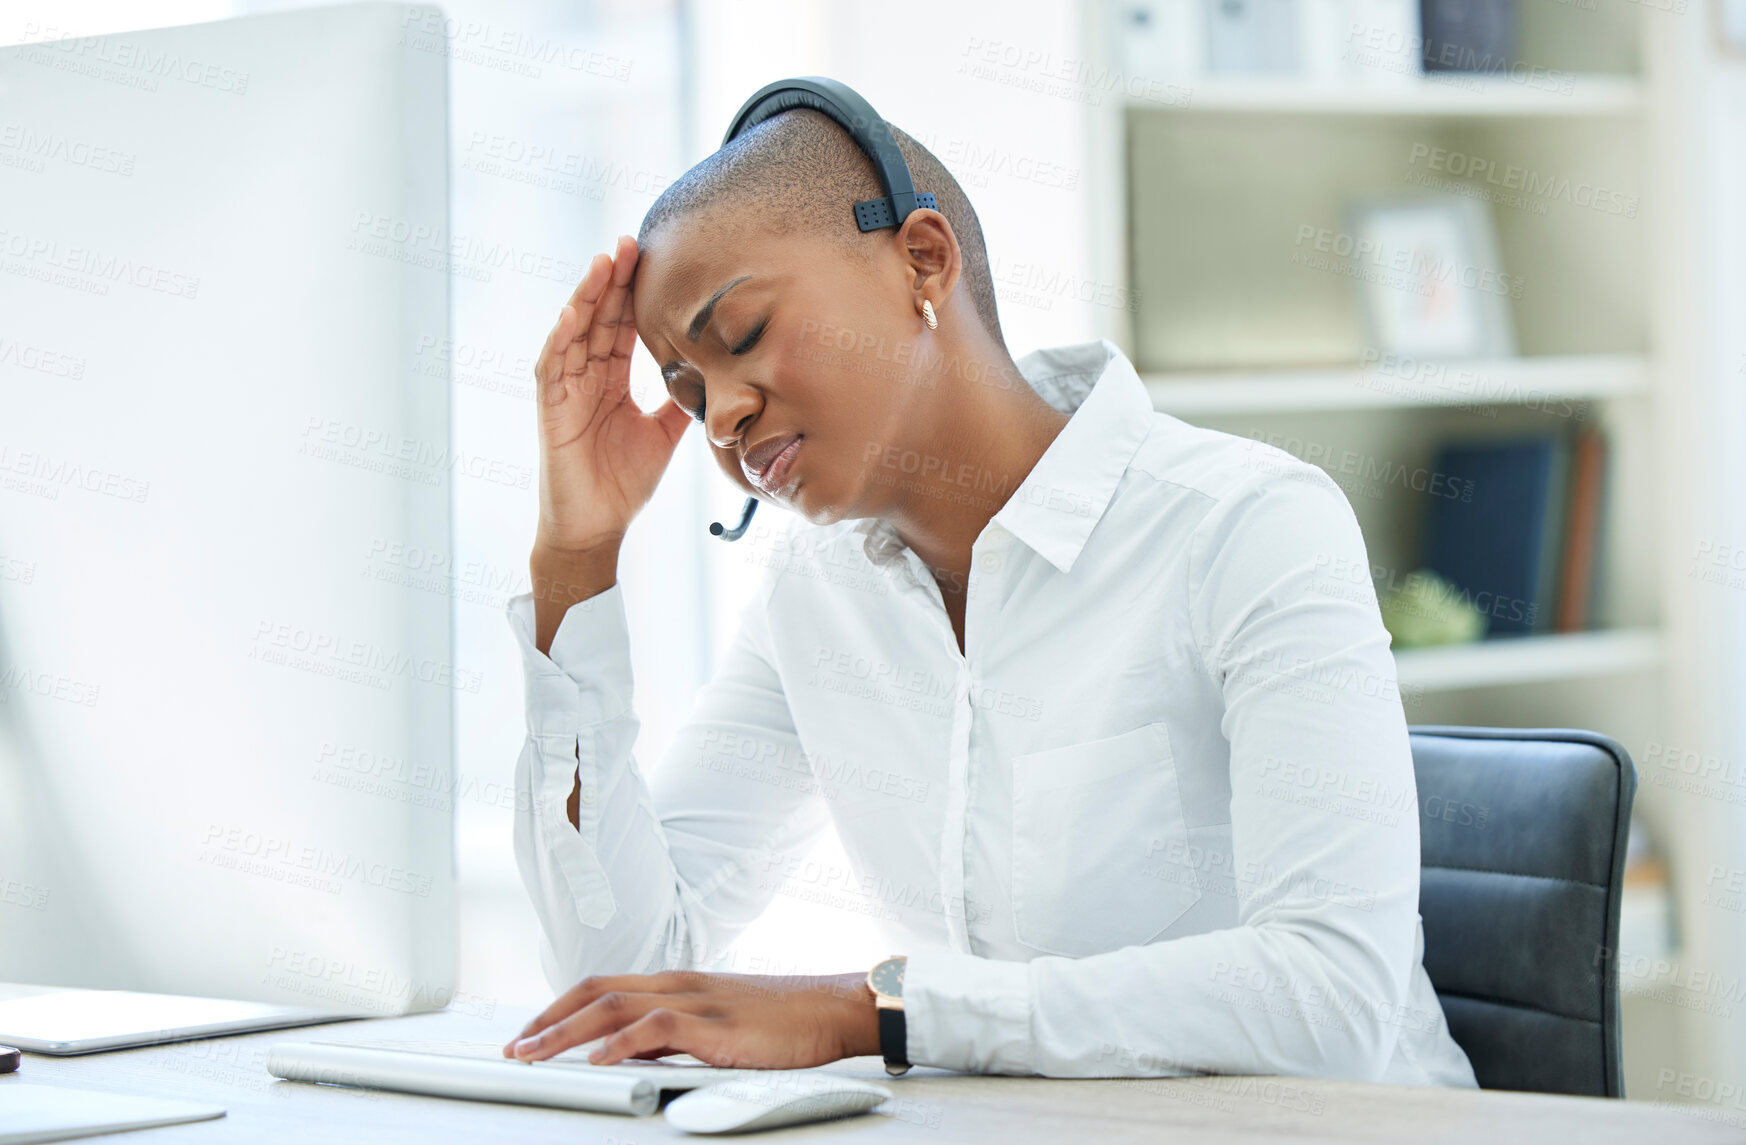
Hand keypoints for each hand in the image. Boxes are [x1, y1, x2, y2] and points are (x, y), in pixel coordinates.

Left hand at [502, 970, 880, 1068]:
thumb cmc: (783, 1020)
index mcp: (676, 983)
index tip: (529, 1033)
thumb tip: (630, 1056)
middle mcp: (678, 984)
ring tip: (534, 1054)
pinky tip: (597, 1059)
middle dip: (547, 1019)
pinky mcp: (716, 1024)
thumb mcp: (716, 1023)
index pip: (602, 987)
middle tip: (513, 1048)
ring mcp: (696, 1000)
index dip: (558, 1008)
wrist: (832, 1008)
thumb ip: (674, 1035)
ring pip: (614, 1006)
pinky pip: (657, 1027)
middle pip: (595, 991)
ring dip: (566, 1031)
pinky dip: (620, 1042)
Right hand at [533, 234, 692, 555]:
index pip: (620, 326)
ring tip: (603, 263)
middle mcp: (585, 379)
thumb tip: (711, 375)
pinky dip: (560, 340)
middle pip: (597, 318)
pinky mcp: (550, 411)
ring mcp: (565, 392)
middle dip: (612, 280)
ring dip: (587, 297)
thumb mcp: (663, 435)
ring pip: (573, 333)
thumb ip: (678, 402)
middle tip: (630, 243)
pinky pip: (552, 368)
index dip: (632, 293)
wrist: (596, 529)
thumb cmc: (622, 484)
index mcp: (609, 381)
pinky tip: (573, 314)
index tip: (649, 259)